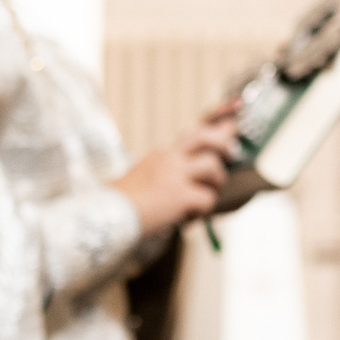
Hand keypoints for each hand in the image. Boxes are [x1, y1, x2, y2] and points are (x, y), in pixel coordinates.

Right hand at [111, 106, 238, 235]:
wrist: (106, 215)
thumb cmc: (121, 204)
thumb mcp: (143, 180)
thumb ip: (165, 176)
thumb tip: (188, 186)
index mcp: (161, 155)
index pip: (193, 133)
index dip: (216, 127)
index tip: (232, 121)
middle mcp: (169, 159)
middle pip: (206, 137)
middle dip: (224, 142)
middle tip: (233, 153)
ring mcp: (175, 175)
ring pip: (212, 166)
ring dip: (215, 183)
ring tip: (204, 195)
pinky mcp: (180, 195)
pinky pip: (207, 198)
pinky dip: (202, 211)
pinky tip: (187, 218)